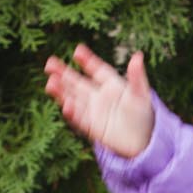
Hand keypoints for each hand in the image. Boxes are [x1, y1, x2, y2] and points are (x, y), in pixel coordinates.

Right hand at [43, 44, 154, 158]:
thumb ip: (137, 76)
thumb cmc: (143, 115)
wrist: (143, 142)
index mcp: (111, 84)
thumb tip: (138, 56)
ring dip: (62, 91)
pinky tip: (65, 105)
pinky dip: (72, 112)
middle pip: (77, 82)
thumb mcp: (141, 94)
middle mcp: (98, 95)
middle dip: (63, 73)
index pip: (96, 69)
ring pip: (74, 98)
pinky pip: (80, 118)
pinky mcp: (92, 127)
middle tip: (49, 63)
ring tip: (50, 83)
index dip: (87, 60)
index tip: (78, 51)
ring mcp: (93, 111)